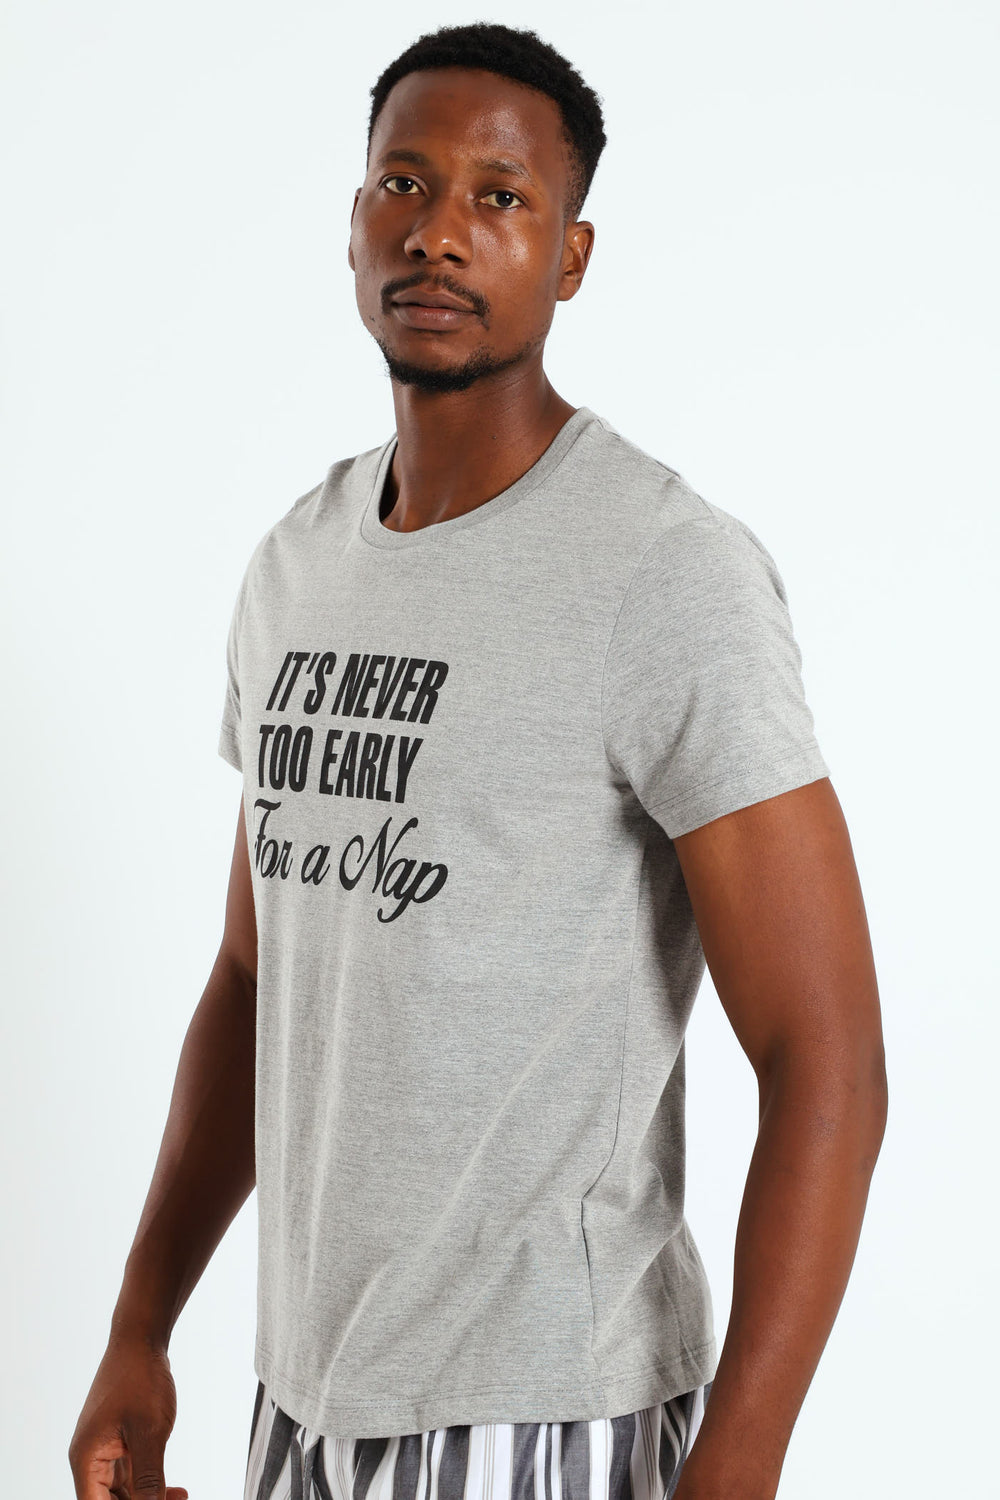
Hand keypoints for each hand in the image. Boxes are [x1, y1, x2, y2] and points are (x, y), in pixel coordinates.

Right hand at [67, 1330, 188, 1499]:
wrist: (141, 1339)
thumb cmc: (140, 1378)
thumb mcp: (149, 1432)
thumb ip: (148, 1478)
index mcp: (86, 1459)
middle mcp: (90, 1457)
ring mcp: (104, 1448)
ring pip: (121, 1492)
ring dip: (148, 1499)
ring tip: (181, 1498)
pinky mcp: (118, 1440)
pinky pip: (130, 1474)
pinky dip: (149, 1483)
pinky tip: (174, 1489)